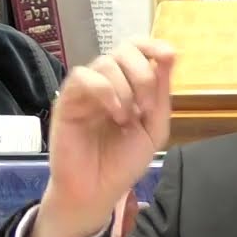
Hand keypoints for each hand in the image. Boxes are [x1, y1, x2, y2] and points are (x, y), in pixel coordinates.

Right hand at [33, 39, 176, 236]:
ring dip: (126, 88)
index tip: (169, 56)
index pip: (138, 48)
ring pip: (106, 62)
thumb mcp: (154, 130)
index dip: (153, 45)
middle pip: (124, 48)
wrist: (97, 191)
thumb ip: (162, 95)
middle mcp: (108, 81)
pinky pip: (84, 76)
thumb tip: (168, 58)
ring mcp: (86, 89)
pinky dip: (105, 90)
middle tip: (146, 106)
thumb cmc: (123, 162)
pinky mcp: (67, 99)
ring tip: (127, 119)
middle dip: (143, 74)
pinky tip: (115, 113)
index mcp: (129, 84)